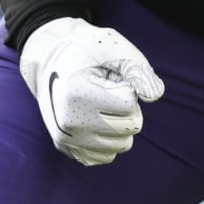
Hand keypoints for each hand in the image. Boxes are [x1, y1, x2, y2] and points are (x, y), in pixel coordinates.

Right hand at [17, 16, 163, 165]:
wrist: (48, 62)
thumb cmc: (85, 52)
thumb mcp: (112, 47)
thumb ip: (137, 69)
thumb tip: (155, 95)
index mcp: (78, 94)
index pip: (130, 103)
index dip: (127, 87)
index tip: (108, 77)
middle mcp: (70, 122)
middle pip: (131, 126)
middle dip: (128, 107)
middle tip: (106, 91)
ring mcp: (67, 139)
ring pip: (122, 145)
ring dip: (120, 124)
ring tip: (98, 103)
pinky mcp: (67, 149)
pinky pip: (107, 156)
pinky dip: (108, 139)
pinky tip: (93, 119)